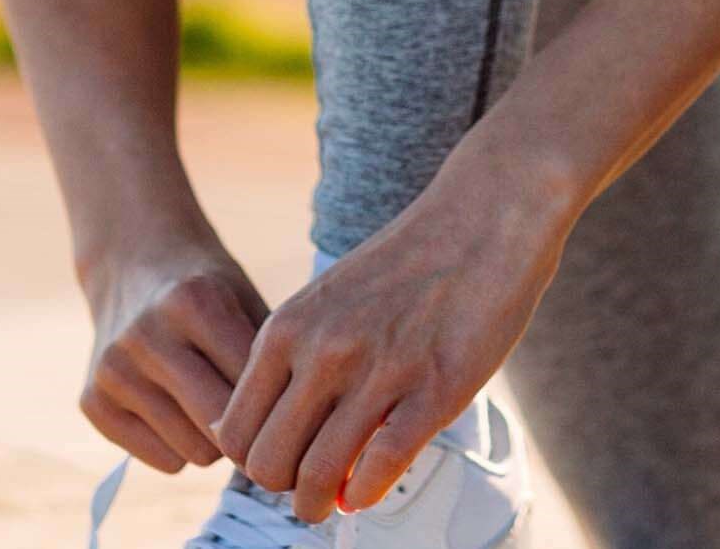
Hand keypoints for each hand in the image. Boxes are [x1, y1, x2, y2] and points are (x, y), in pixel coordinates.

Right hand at [80, 234, 271, 473]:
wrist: (134, 265)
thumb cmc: (209, 290)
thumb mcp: (247, 301)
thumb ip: (269, 360)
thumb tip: (296, 437)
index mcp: (191, 302)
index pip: (250, 388)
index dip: (279, 401)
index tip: (291, 406)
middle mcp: (144, 336)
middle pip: (220, 429)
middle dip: (246, 429)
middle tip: (256, 414)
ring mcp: (112, 371)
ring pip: (193, 453)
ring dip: (213, 439)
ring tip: (213, 403)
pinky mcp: (91, 402)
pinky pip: (163, 461)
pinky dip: (179, 446)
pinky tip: (178, 409)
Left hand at [214, 142, 576, 521]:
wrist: (486, 215)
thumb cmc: (412, 262)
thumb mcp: (329, 299)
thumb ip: (300, 357)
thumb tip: (282, 432)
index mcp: (287, 328)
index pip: (232, 430)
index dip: (253, 459)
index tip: (281, 460)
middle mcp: (322, 352)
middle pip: (265, 464)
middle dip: (284, 487)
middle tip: (308, 486)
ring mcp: (377, 372)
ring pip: (316, 476)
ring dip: (320, 504)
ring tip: (334, 503)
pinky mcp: (434, 390)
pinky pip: (379, 469)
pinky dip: (367, 494)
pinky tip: (371, 488)